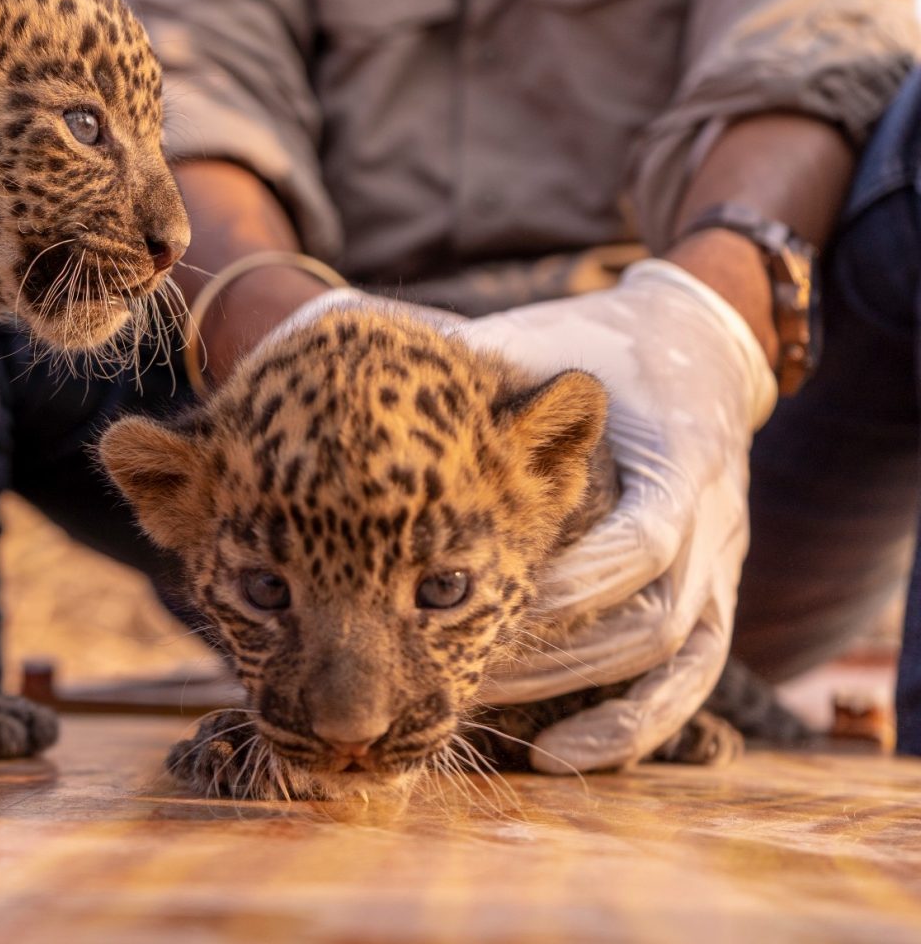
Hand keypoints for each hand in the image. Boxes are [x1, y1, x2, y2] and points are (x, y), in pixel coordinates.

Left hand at [459, 260, 775, 771]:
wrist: (697, 344)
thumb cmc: (595, 345)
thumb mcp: (544, 344)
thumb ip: (481, 371)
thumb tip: (380, 379)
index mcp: (679, 456)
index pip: (644, 539)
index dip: (575, 581)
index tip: (493, 599)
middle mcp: (713, 520)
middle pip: (650, 618)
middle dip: (556, 654)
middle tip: (464, 677)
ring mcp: (721, 564)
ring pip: (674, 662)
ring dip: (588, 700)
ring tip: (500, 724)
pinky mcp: (716, 597)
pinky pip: (688, 682)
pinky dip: (632, 728)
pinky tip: (560, 756)